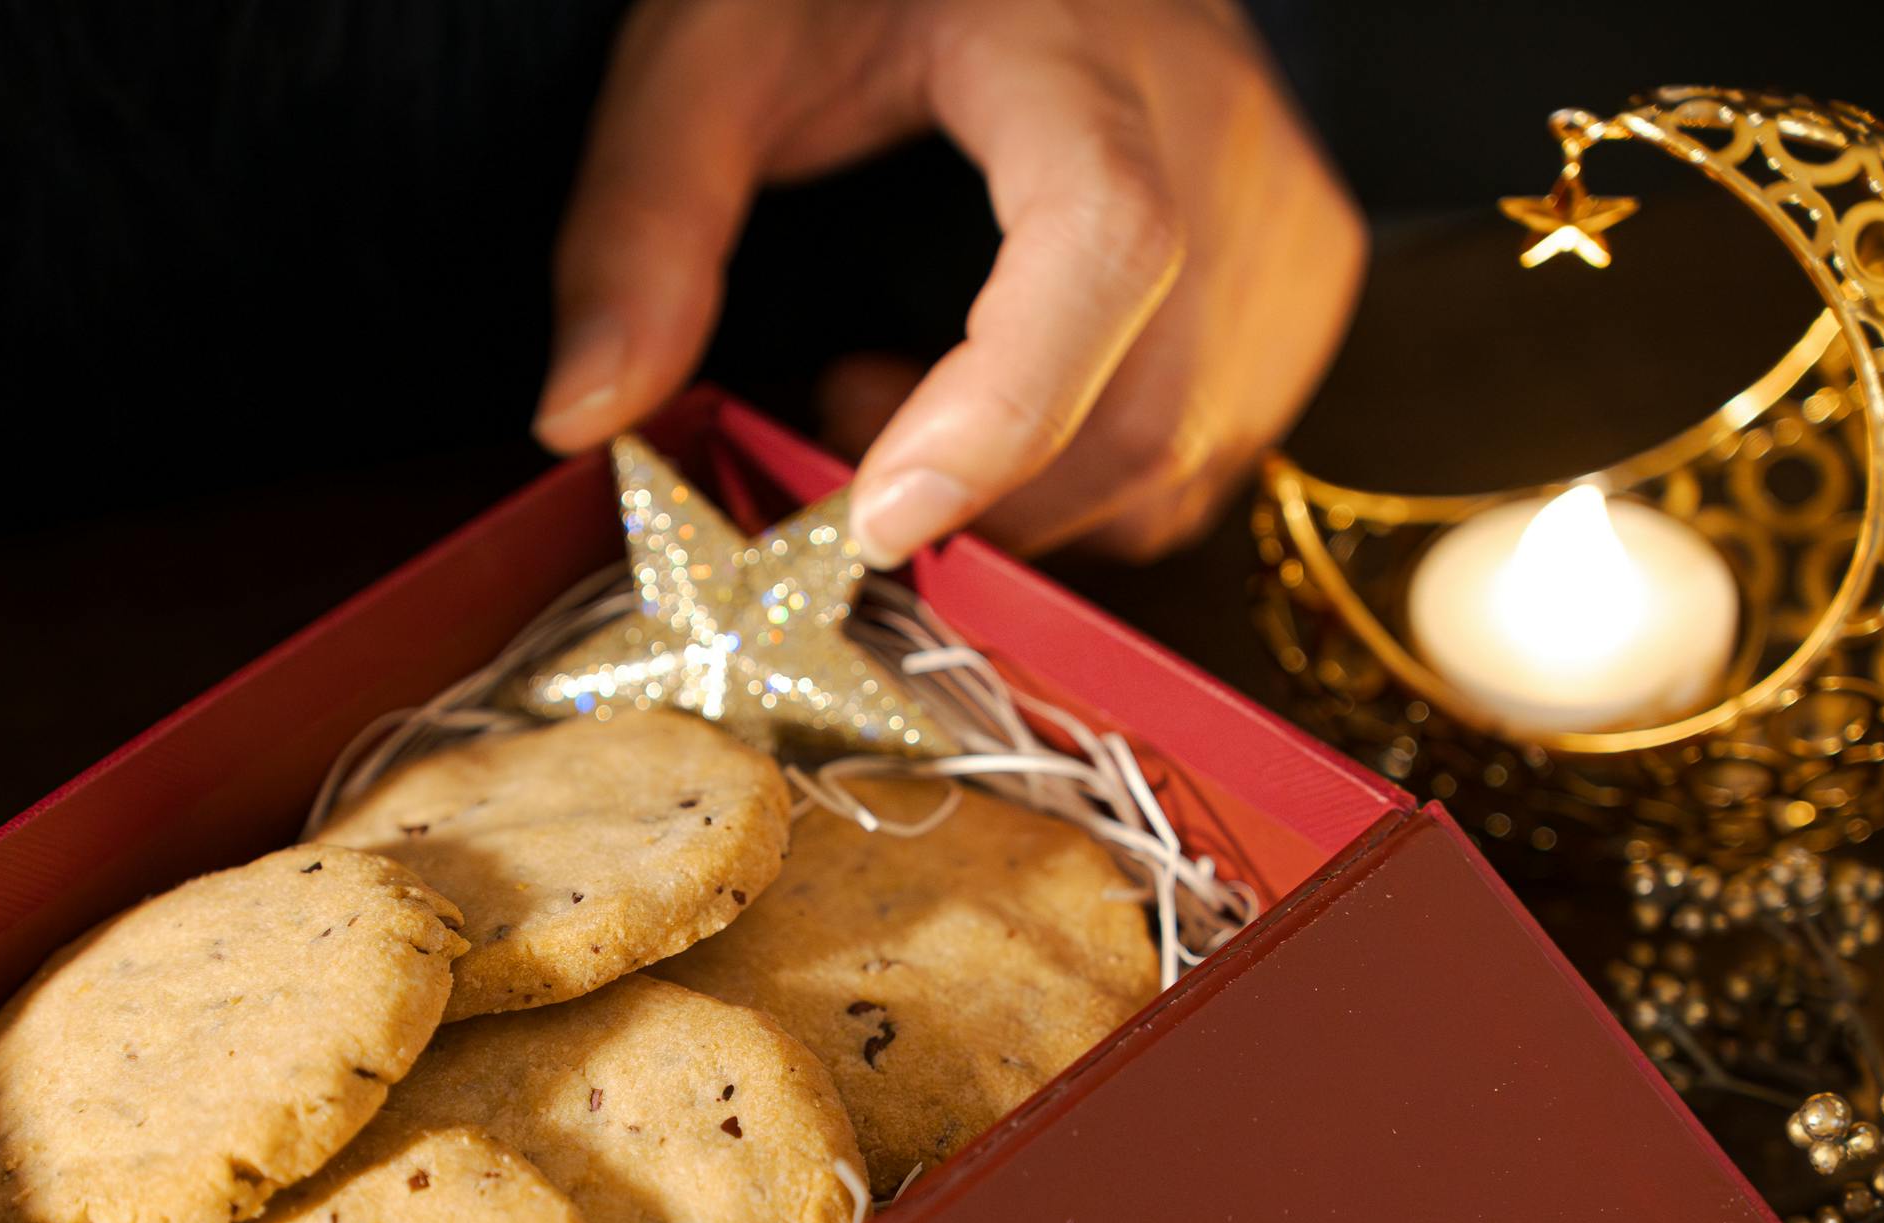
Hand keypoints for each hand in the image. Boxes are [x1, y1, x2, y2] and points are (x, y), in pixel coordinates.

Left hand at [537, 0, 1362, 565]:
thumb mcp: (718, 50)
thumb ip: (644, 222)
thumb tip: (580, 414)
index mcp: (1080, 54)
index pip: (1101, 238)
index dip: (1002, 402)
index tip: (878, 512)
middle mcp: (1216, 136)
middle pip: (1143, 402)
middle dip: (970, 489)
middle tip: (830, 423)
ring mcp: (1281, 217)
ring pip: (1183, 458)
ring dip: (1023, 497)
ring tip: (904, 395)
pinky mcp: (1303, 273)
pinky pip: (1213, 450)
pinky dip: (1091, 481)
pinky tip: (998, 399)